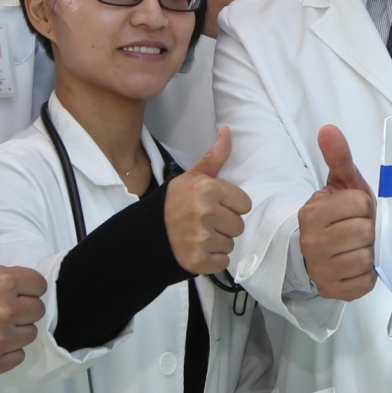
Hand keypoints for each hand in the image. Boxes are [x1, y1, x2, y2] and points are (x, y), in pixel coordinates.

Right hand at [0, 179, 47, 373]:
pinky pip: (17, 358)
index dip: (24, 285)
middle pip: (37, 311)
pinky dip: (7, 352)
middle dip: (21, 307)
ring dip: (15, 329)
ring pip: (29, 334)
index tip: (5, 286)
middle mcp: (1, 311)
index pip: (39, 285)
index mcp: (2, 280)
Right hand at [165, 128, 250, 274]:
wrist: (146, 234)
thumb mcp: (192, 177)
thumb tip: (228, 130)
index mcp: (207, 189)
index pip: (244, 204)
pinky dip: (212, 259)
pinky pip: (222, 262)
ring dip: (217, 243)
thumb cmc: (173, 204)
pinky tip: (197, 250)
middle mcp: (205, 212)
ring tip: (198, 236)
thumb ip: (214, 157)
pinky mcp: (198, 260)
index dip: (230, 206)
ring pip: (230, 244)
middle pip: (239, 225)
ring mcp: (201, 238)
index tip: (214, 206)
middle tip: (204, 222)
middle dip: (224, 225)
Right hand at [201, 0, 266, 36]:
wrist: (181, 2)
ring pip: (249, 15)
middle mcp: (239, 1)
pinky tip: (227, 24)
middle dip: (249, 1)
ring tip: (231, 12)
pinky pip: (238, 29)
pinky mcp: (227, 30)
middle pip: (256, 2)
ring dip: (244, 14)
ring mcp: (234, 17)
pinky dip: (234, 27)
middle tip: (236, 1)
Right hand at [297, 126, 374, 300]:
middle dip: (368, 229)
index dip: (364, 206)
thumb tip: (329, 129)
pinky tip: (358, 265)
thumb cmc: (336, 215)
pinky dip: (368, 275)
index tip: (355, 210)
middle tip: (358, 229)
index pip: (360, 203)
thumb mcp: (339, 185)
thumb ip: (338, 157)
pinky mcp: (334, 291)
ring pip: (367, 258)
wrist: (317, 250)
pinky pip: (366, 282)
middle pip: (365, 231)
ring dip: (369, 252)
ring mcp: (321, 270)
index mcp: (312, 214)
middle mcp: (312, 243)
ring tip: (358, 246)